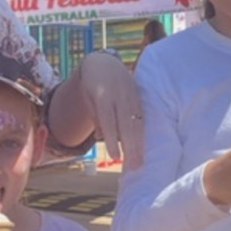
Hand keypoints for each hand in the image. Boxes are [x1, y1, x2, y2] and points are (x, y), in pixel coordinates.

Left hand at [79, 52, 143, 166]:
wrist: (104, 63)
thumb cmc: (92, 85)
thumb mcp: (88, 98)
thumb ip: (95, 117)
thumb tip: (100, 137)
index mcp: (103, 95)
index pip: (108, 120)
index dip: (113, 139)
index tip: (115, 156)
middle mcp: (119, 96)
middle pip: (125, 125)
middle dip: (129, 147)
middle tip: (132, 166)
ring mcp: (131, 97)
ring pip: (136, 123)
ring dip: (139, 144)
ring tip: (139, 162)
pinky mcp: (138, 98)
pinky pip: (141, 118)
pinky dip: (142, 134)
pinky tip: (143, 148)